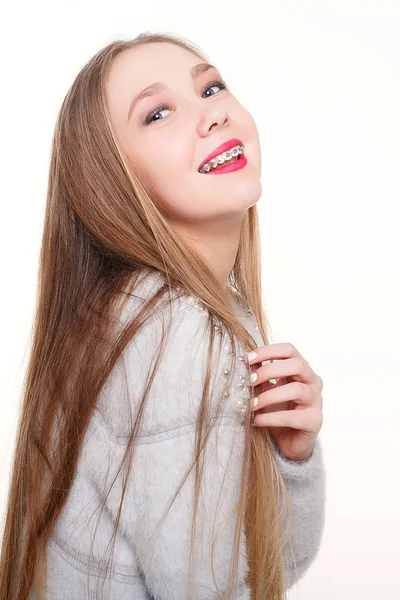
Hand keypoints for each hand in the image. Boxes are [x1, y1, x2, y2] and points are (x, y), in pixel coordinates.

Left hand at [245, 343, 322, 461]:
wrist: (287, 442)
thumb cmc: (276, 411)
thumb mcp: (266, 390)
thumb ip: (259, 377)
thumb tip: (242, 365)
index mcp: (301, 370)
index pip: (289, 350)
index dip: (268, 351)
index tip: (247, 359)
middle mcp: (313, 382)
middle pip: (297, 365)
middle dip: (269, 370)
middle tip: (249, 381)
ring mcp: (316, 401)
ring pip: (297, 390)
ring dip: (270, 396)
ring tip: (252, 404)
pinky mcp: (314, 421)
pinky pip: (293, 416)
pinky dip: (272, 418)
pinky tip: (257, 421)